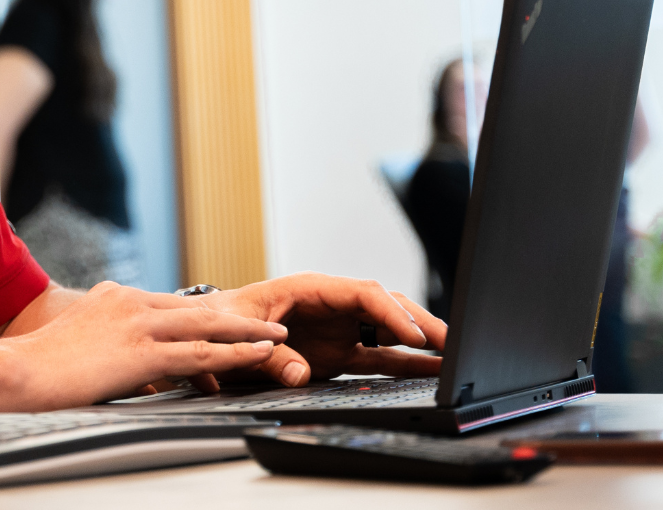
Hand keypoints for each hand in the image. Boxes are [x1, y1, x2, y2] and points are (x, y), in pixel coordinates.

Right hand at [0, 281, 288, 409]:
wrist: (15, 371)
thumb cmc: (35, 366)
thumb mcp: (74, 340)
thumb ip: (102, 342)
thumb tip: (118, 364)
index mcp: (113, 297)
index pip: (170, 305)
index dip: (204, 315)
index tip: (227, 321)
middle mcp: (130, 303)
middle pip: (197, 308)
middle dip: (236, 317)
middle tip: (267, 322)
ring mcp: (137, 325)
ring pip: (207, 326)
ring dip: (246, 333)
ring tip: (276, 338)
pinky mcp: (141, 352)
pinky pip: (199, 353)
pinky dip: (233, 354)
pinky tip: (254, 357)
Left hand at [180, 272, 445, 390]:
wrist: (211, 332)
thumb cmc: (224, 319)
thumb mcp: (239, 332)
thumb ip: (270, 355)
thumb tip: (300, 375)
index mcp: (312, 288)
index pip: (363, 293)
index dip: (390, 313)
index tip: (411, 334)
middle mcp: (333, 305)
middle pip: (386, 306)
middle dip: (419, 321)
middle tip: (450, 341)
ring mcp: (340, 329)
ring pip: (390, 330)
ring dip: (419, 342)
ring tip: (451, 356)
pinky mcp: (340, 353)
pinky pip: (379, 356)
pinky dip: (405, 364)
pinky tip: (429, 371)